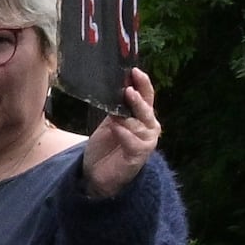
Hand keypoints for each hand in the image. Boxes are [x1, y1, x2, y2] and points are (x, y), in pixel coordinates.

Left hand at [76, 68, 162, 199]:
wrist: (95, 173)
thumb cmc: (105, 146)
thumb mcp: (109, 121)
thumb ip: (115, 107)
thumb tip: (117, 88)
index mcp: (143, 116)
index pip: (147, 95)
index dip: (143, 83)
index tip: (134, 71)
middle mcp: (149, 127)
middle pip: (146, 109)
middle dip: (137, 100)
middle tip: (128, 90)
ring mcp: (147, 142)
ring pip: (141, 125)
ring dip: (127, 119)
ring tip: (116, 114)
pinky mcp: (139, 156)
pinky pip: (134, 142)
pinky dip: (124, 134)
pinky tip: (116, 128)